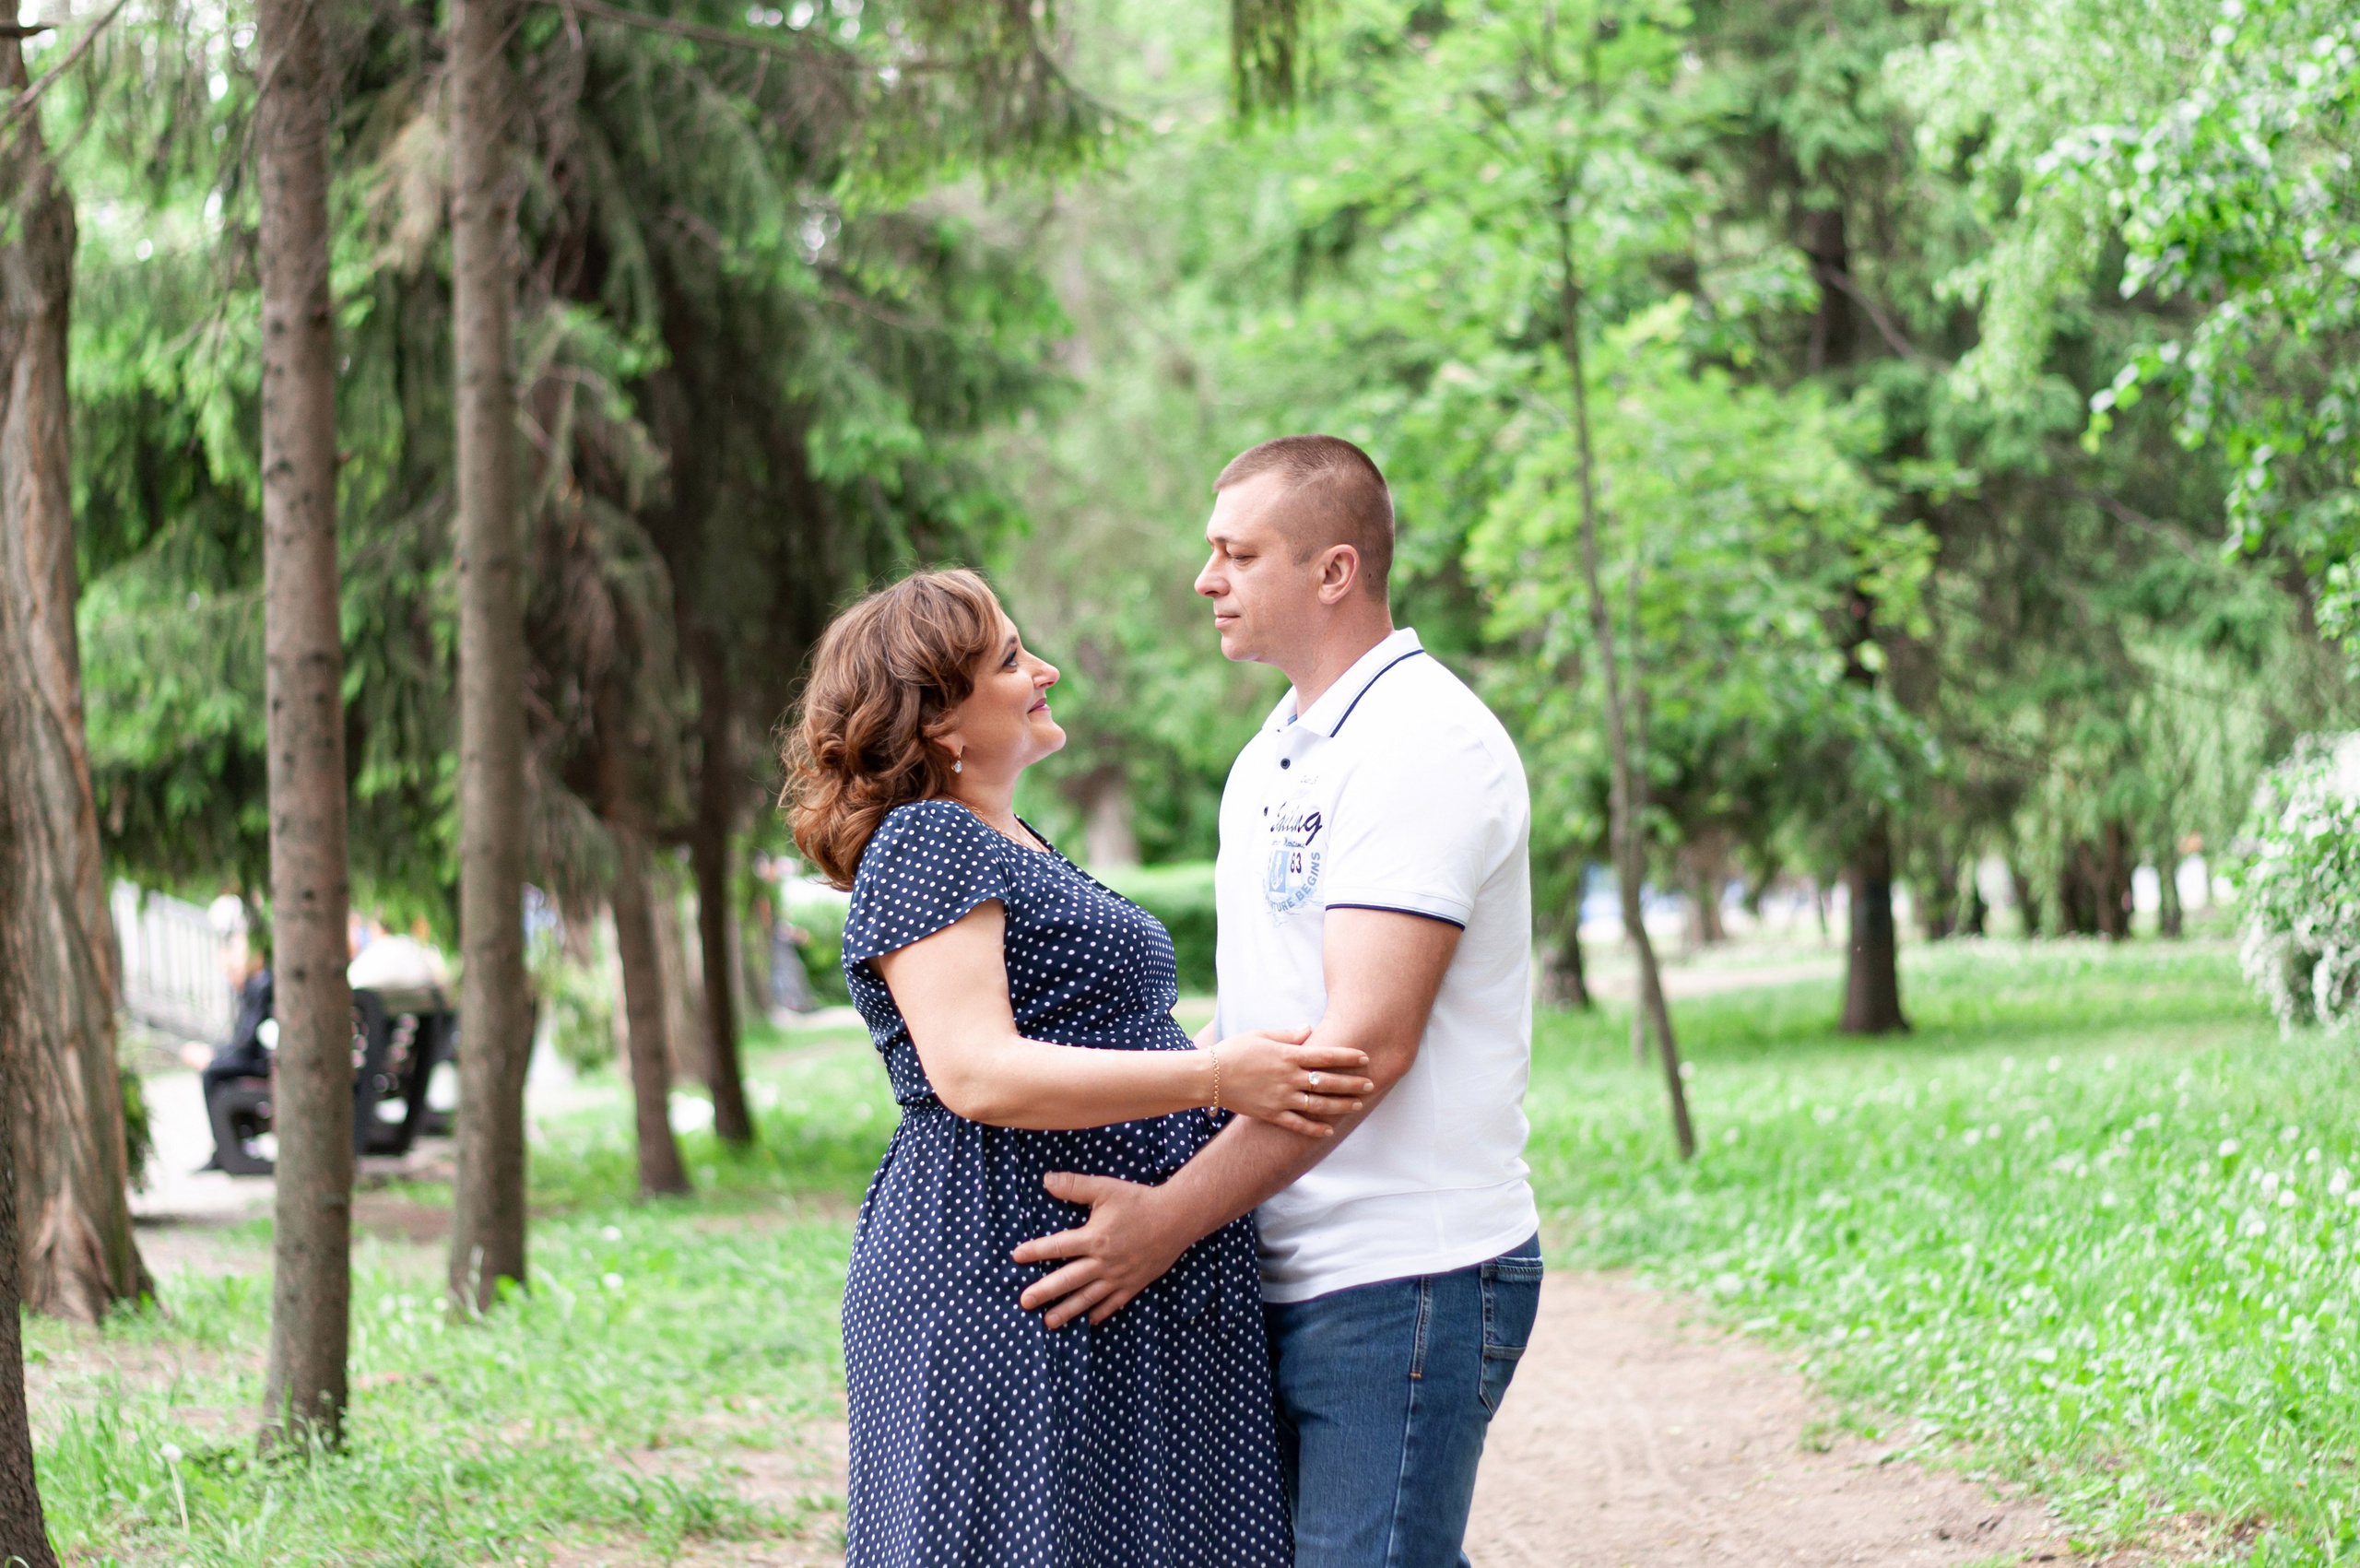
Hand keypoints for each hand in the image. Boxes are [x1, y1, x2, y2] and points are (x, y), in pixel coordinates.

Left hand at [1012, 1172, 1193, 1328]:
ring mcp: (1118, 1276)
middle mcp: (1103, 1262)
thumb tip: (1046, 1180)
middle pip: (1068, 1280)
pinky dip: (1100, 1313)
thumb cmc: (1139, 1202)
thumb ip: (1074, 1186)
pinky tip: (1088, 1321)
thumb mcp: (1105, 1189)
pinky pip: (1114, 1303)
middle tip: (1025, 1302)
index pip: (1057, 1246)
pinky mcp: (1134, 1284)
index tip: (1017, 1256)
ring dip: (1067, 1311)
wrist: (1177, 1218)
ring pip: (1088, 1298)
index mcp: (1094, 1238)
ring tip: (1048, 1322)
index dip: (1035, 1251)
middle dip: (1044, 1291)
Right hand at [1212, 1028, 1370, 1134]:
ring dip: (1340, 1106)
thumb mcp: (1261, 1035)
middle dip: (1352, 1084)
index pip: (1326, 1056)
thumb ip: (1288, 1035)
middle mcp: (1288, 1078)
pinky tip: (1329, 1129)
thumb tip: (1309, 1030)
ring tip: (1357, 1106)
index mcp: (1287, 1056)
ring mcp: (1281, 1098)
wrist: (1210, 1076)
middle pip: (1328, 1082)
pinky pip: (1298, 1124)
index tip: (1365, 1058)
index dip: (1348, 1057)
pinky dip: (1315, 1128)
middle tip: (1371, 1085)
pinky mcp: (1272, 1114)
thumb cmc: (1234, 1051)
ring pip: (1318, 1105)